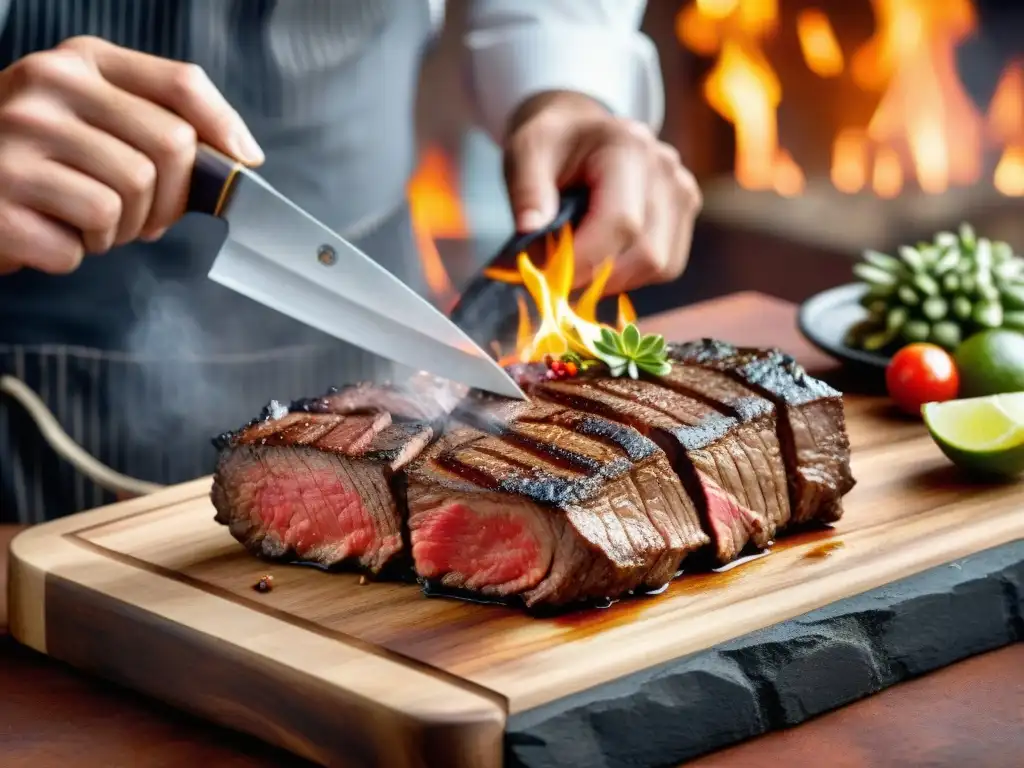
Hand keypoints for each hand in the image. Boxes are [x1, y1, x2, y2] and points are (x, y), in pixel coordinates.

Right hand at [0, 36, 262, 275]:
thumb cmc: (39, 159)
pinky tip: (48, 233)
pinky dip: (73, 255)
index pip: (182, 83)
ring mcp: (15, 140)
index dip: (225, 130)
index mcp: (81, 62)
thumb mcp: (93, 118)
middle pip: (169, 149)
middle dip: (170, 200)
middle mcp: (45, 87)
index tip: (242, 165)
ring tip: (85, 222)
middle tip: (145, 218)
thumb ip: (158, 123)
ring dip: (119, 232)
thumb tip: (239, 159)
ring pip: (127, 202)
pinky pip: (78, 247)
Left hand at [503, 91, 700, 295]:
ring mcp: (682, 191)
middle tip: (559, 277)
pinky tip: (604, 259)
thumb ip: (527, 191)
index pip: (621, 222)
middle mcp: (666, 169)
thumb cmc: (552, 144)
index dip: (585, 260)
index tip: (549, 276)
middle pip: (646, 253)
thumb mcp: (526, 153)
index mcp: (627, 148)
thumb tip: (531, 232)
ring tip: (580, 265)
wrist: (580, 130)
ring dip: (615, 280)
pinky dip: (632, 275)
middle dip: (598, 277)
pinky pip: (667, 265)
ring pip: (660, 266)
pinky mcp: (686, 211)